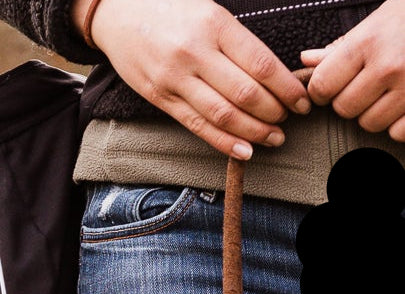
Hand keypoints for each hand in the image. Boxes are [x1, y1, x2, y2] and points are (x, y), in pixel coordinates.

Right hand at [77, 0, 311, 158]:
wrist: (119, 13)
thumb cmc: (170, 9)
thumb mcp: (208, 10)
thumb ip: (234, 40)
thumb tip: (268, 74)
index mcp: (215, 25)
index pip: (261, 64)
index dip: (286, 87)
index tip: (302, 100)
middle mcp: (196, 54)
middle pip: (245, 93)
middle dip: (274, 112)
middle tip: (290, 121)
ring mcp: (176, 79)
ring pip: (223, 114)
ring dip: (253, 131)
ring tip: (273, 138)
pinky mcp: (160, 98)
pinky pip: (196, 125)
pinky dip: (222, 142)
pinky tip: (243, 151)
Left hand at [302, 0, 404, 140]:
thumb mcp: (377, 21)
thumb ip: (341, 46)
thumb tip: (307, 60)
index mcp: (369, 42)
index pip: (321, 85)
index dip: (323, 89)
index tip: (332, 86)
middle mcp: (388, 66)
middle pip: (344, 109)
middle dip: (350, 100)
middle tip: (368, 84)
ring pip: (369, 123)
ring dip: (374, 112)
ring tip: (389, 91)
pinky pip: (397, 133)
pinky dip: (398, 124)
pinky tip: (404, 104)